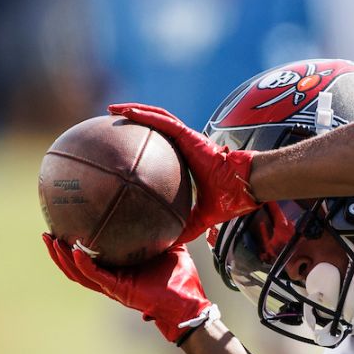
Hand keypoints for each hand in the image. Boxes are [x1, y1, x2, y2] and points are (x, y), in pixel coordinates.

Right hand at [43, 234, 216, 343]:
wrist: (188, 301)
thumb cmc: (181, 278)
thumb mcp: (171, 245)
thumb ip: (164, 228)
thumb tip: (166, 203)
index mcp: (120, 269)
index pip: (91, 257)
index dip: (74, 246)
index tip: (63, 227)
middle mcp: (111, 278)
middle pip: (75, 267)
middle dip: (58, 252)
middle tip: (45, 234)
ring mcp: (113, 286)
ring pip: (78, 273)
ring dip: (62, 258)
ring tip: (50, 241)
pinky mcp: (118, 290)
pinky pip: (95, 276)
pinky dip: (82, 264)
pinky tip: (73, 251)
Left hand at [108, 102, 259, 244]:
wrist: (242, 187)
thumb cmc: (227, 199)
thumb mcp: (200, 218)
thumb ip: (185, 227)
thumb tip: (169, 245)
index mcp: (186, 159)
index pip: (161, 146)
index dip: (143, 143)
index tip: (124, 146)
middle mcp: (184, 143)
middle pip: (154, 125)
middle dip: (133, 120)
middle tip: (111, 120)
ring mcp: (187, 136)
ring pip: (156, 116)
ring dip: (134, 110)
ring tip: (113, 109)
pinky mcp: (189, 134)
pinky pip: (162, 121)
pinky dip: (144, 115)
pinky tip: (127, 112)